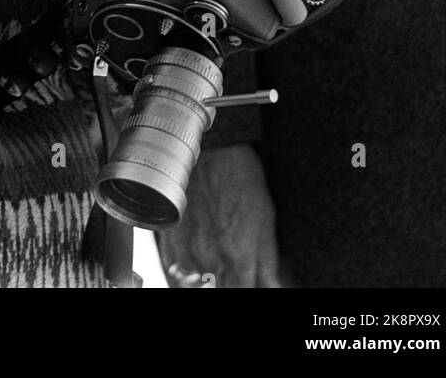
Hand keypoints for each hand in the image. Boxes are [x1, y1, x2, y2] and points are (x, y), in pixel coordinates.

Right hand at [157, 144, 280, 287]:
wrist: (209, 151)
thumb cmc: (241, 180)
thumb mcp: (266, 219)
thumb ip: (268, 262)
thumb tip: (275, 288)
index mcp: (238, 258)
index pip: (244, 294)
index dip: (247, 290)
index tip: (248, 284)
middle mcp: (210, 261)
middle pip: (220, 292)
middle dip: (229, 287)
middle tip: (235, 277)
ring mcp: (186, 254)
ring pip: (195, 290)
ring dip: (206, 286)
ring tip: (214, 277)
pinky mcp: (169, 243)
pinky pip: (174, 277)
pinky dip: (185, 281)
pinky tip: (195, 275)